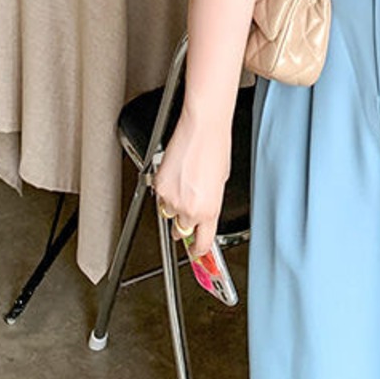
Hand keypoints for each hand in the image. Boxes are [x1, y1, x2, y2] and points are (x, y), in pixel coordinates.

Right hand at [153, 111, 230, 259]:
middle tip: (190, 209)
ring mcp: (172, 198)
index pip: (202, 243)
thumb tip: (205, 213)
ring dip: (174, 206)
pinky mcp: (159, 186)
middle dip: (185, 225)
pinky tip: (176, 177)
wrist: (202, 128)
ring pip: (168, 214)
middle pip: (181, 231)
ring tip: (184, 185)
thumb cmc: (216, 149)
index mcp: (209, 210)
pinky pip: (160, 198)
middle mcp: (189, 208)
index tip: (196, 250)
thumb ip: (211, 203)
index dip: (198, 250)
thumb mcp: (221, 183)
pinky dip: (166, 192)